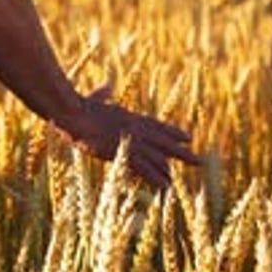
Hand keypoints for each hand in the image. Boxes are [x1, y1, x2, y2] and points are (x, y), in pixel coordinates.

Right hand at [60, 86, 200, 189]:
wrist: (72, 113)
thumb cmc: (78, 107)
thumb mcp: (94, 99)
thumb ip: (103, 94)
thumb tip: (107, 85)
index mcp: (128, 116)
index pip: (156, 126)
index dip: (172, 133)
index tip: (187, 138)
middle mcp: (135, 128)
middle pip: (164, 142)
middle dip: (182, 152)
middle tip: (199, 159)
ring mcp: (130, 140)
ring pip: (158, 156)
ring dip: (174, 167)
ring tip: (181, 183)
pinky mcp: (123, 151)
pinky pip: (145, 168)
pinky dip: (156, 177)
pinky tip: (167, 187)